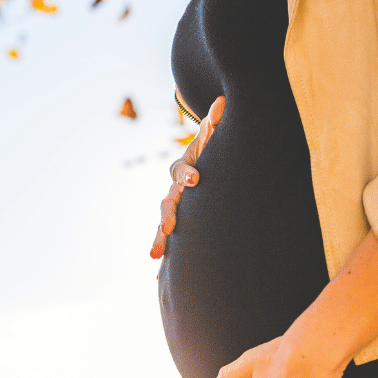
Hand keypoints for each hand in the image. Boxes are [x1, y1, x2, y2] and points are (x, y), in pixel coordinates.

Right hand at [151, 95, 224, 259]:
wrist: (199, 173)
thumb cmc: (210, 156)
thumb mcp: (213, 140)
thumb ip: (215, 124)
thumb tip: (222, 100)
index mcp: (184, 169)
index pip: (182, 170)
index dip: (188, 174)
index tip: (197, 179)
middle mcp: (174, 191)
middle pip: (167, 202)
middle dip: (167, 215)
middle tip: (168, 227)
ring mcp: (172, 210)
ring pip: (163, 225)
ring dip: (159, 240)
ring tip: (155, 256)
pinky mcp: (176, 227)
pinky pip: (169, 243)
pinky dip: (165, 258)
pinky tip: (157, 277)